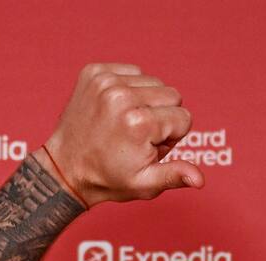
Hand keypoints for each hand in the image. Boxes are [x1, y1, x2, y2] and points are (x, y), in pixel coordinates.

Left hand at [42, 63, 203, 206]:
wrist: (65, 168)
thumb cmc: (109, 179)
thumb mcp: (145, 184)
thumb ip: (175, 176)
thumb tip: (200, 180)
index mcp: (138, 123)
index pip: (184, 118)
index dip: (172, 138)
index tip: (148, 148)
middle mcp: (122, 96)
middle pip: (172, 95)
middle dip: (163, 117)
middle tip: (138, 137)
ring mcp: (105, 81)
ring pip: (155, 82)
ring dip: (147, 102)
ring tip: (126, 124)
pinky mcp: (94, 72)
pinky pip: (133, 72)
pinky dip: (131, 89)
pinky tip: (116, 110)